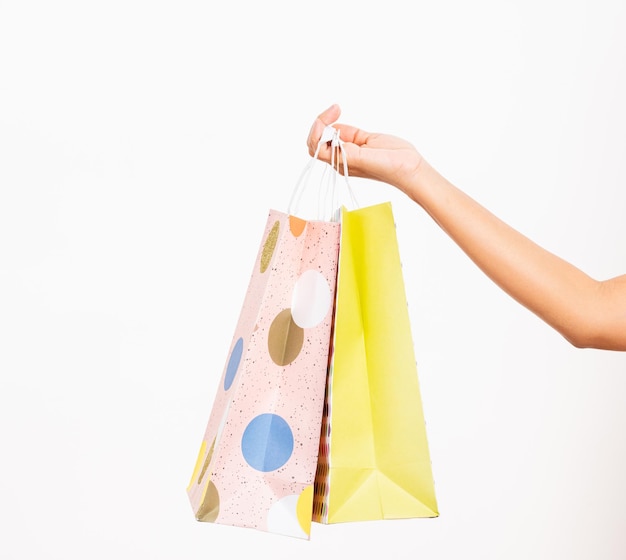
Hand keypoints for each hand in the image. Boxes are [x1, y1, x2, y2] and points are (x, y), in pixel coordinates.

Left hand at [307, 105, 426, 195]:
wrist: (409, 167)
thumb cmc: (389, 169)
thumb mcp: (365, 160)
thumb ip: (348, 153)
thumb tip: (334, 143)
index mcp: (340, 163)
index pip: (317, 148)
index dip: (317, 132)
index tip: (324, 120)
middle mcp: (343, 156)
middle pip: (319, 140)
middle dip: (320, 124)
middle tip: (333, 110)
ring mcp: (351, 147)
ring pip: (329, 133)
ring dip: (328, 120)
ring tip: (336, 108)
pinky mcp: (360, 139)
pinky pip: (343, 129)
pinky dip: (337, 120)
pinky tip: (339, 111)